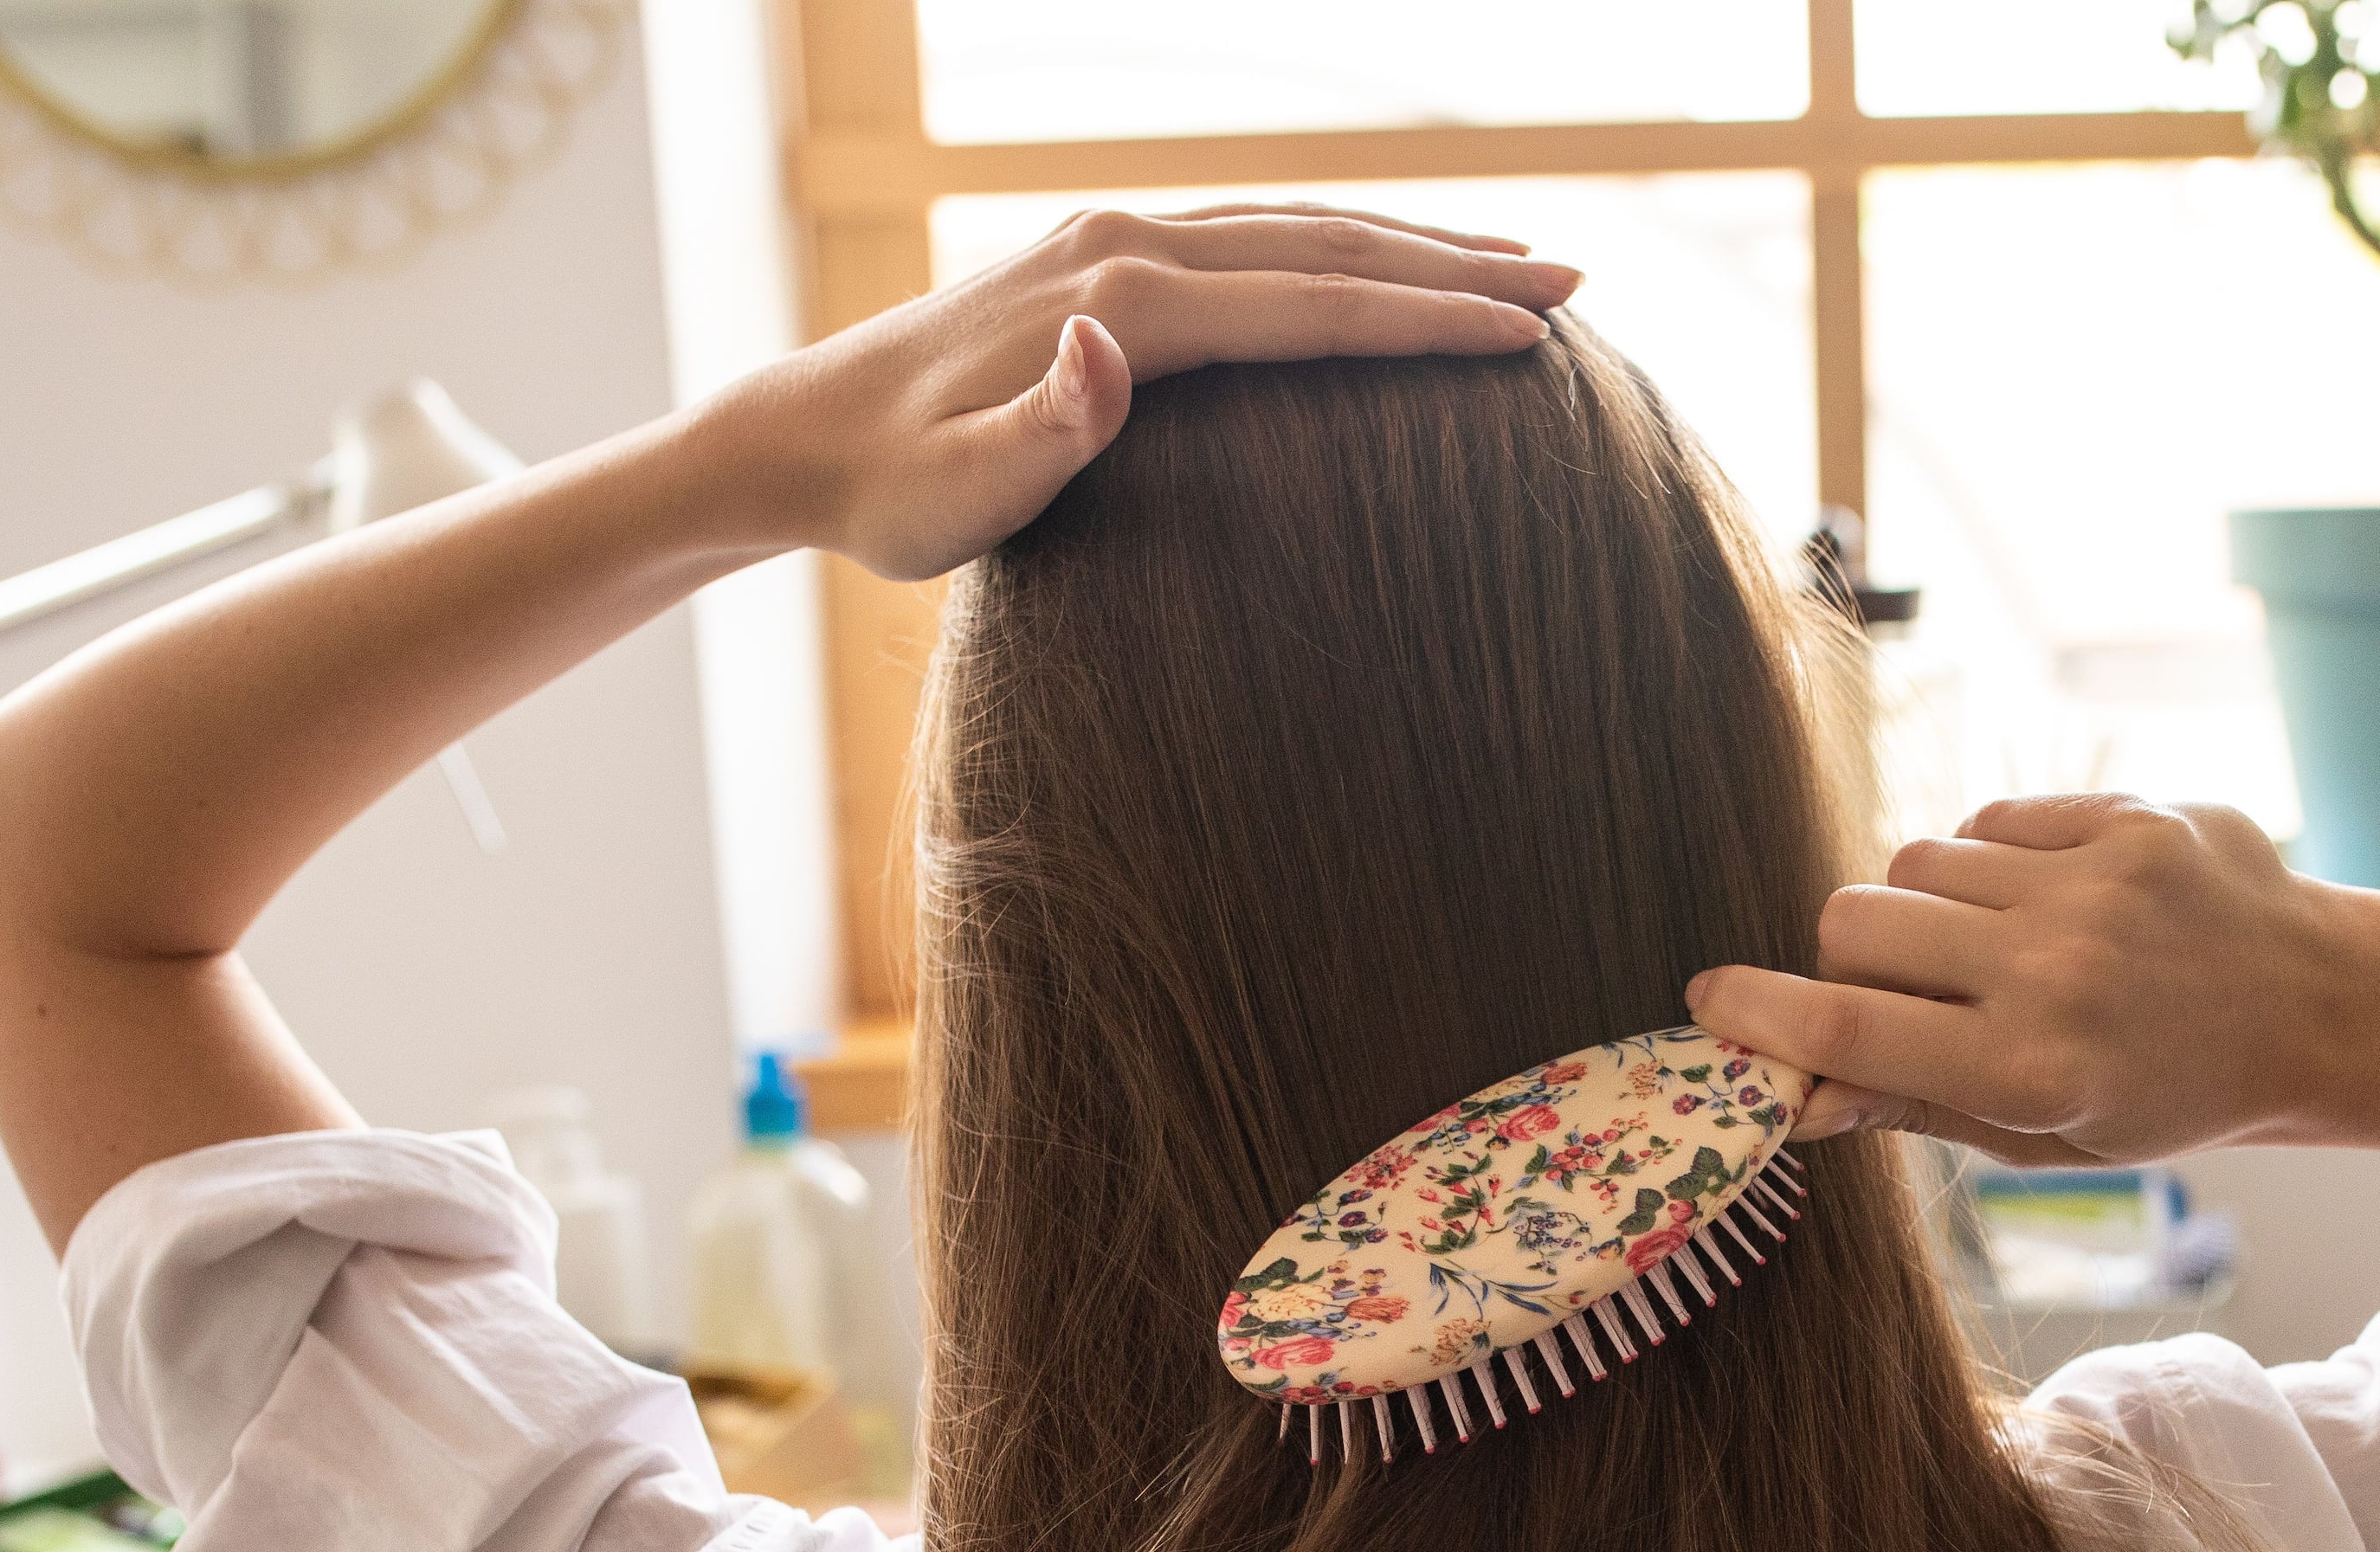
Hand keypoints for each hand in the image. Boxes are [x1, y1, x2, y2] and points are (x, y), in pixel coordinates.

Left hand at [700, 204, 1577, 581]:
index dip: (1424, 322)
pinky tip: (1387, 268)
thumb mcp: (954, 496)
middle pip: (1326, 246)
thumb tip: (1105, 346)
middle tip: (1576, 287)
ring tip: (1519, 268)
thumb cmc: (888, 495)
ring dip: (1415, 244)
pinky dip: (1343, 246)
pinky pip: (1258, 237)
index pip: (1307, 305)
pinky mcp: (1107, 259)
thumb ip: (1040, 429)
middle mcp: (1127, 247)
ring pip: (1300, 227)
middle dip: (1456, 267)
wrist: (803, 436)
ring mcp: (1117, 242)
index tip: (1527, 336)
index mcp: (1118, 303)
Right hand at [1688, 794, 2366, 1163]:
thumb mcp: (2047, 1136)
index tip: (1710, 1004)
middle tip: (1893, 987)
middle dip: (1844, 955)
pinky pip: (1986, 823)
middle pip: (1854, 920)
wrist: (2315, 1006)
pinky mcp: (2121, 816)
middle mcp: (2056, 970)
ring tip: (1987, 948)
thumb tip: (1794, 1093)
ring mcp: (2092, 883)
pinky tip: (2043, 904)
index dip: (1760, 1014)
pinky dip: (1986, 864)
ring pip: (1913, 862)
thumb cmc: (2167, 1092)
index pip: (1847, 1026)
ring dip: (1921, 907)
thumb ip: (1916, 1105)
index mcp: (2032, 1070)